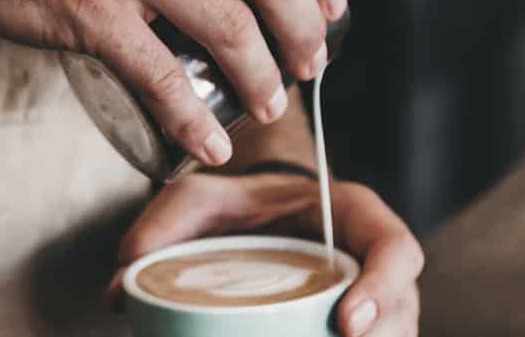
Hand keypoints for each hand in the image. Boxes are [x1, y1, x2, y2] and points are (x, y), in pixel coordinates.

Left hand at [112, 172, 421, 336]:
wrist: (252, 222)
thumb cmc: (236, 207)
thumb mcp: (196, 201)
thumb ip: (158, 231)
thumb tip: (120, 290)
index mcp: (350, 217)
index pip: (395, 247)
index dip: (384, 286)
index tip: (346, 323)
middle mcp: (372, 263)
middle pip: (404, 309)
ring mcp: (372, 304)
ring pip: (395, 336)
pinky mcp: (353, 331)